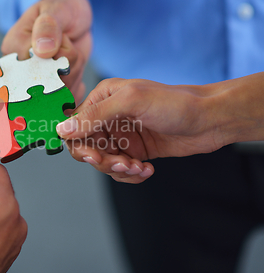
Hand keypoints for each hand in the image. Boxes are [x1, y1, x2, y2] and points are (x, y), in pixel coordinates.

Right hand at [1, 0, 92, 103]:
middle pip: (47, 84)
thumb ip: (48, 26)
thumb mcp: (56, 10)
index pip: (31, 66)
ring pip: (60, 91)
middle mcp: (20, 68)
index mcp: (13, 48)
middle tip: (68, 43)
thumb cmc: (60, 9)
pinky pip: (67, 97)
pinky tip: (74, 66)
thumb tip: (42, 50)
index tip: (61, 41)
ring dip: (74, 73)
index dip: (54, 58)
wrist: (73, 19)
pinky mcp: (50, 91)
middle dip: (66, 68)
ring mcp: (35, 82)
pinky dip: (77, 82)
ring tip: (71, 53)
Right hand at [57, 78, 226, 183]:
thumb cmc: (175, 103)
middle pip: (87, 147)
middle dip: (102, 160)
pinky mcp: (135, 151)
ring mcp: (121, 135)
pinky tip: (147, 169)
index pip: (75, 125)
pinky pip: (120, 168)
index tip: (93, 156)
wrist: (211, 120)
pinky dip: (131, 174)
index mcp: (103, 98)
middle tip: (122, 163)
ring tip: (138, 167)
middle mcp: (109, 117)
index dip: (79, 144)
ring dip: (119, 169)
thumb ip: (95, 115)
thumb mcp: (131, 102)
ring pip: (103, 161)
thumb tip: (63, 129)